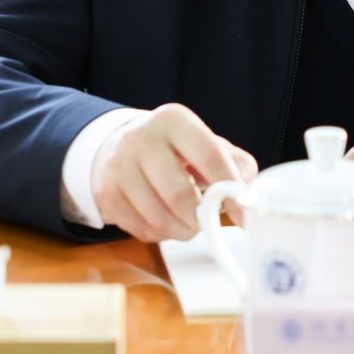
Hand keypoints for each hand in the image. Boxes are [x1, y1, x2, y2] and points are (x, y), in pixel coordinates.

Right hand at [92, 103, 256, 242]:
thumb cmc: (174, 149)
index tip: (244, 215)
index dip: (231, 191)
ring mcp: (118, 165)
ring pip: (159, 218)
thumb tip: (248, 195)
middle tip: (209, 223)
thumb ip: (235, 163)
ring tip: (188, 223)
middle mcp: (141, 138)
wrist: (120, 144)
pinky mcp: (105, 192)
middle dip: (201, 218)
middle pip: (179, 194)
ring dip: (182, 231)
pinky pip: (140, 229)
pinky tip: (165, 221)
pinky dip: (160, 234)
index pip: (210, 156)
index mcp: (174, 120)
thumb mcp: (205, 143)